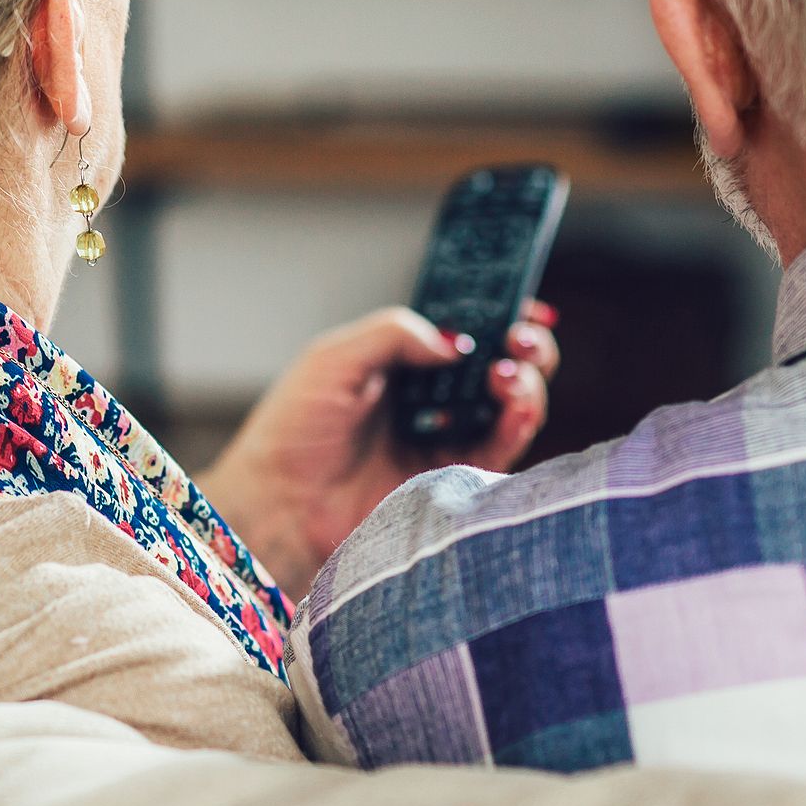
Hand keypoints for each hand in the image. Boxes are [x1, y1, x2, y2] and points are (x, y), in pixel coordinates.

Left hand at [197, 301, 558, 598]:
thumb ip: (395, 334)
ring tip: (506, 374)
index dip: (500, 312)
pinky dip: (518, 423)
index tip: (521, 302)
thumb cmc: (294, 431)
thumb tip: (456, 341)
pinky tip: (513, 405)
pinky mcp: (454, 477)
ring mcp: (447, 437)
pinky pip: (502, 448)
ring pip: (512, 404)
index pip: (466, 329)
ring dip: (525, 382)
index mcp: (403, 361)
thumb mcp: (335, 358)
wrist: (280, 503)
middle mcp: (432, 398)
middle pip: (501, 363)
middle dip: (524, 345)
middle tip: (521, 337)